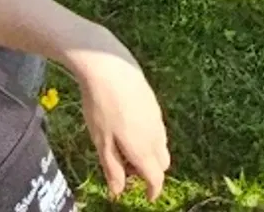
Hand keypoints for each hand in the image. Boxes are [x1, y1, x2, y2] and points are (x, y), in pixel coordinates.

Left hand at [65, 28, 169, 200]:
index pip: (157, 178)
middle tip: (126, 168)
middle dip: (150, 172)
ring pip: (160, 144)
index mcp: (144, 148)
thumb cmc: (101, 105)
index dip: (153, 191)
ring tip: (122, 144)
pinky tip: (126, 125)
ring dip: (148, 153)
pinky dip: (147, 136)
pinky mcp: (154, 103)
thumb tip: (118, 192)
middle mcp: (156, 135)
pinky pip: (156, 128)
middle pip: (162, 163)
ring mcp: (157, 117)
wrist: (108, 66)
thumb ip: (112, 168)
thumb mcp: (101, 141)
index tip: (147, 197)